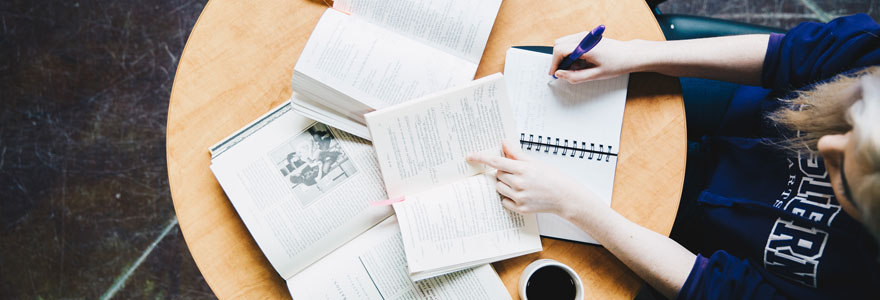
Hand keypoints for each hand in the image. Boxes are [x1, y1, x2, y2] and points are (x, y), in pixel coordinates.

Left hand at [467, 140, 601, 217]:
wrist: (564, 196)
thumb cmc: (552, 178)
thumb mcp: (534, 161)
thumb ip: (516, 153)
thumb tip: (503, 143)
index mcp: (522, 169)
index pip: (496, 161)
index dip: (481, 158)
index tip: (470, 156)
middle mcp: (519, 183)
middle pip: (497, 174)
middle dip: (504, 172)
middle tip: (517, 173)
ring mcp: (519, 197)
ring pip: (499, 187)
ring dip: (505, 184)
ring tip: (520, 184)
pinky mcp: (520, 208)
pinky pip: (504, 201)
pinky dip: (508, 197)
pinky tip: (521, 194)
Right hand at [549, 34, 644, 83]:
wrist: (629, 55)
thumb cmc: (616, 64)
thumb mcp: (595, 75)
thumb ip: (575, 76)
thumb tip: (559, 74)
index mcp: (585, 47)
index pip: (560, 50)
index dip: (554, 63)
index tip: (554, 73)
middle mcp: (583, 37)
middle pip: (558, 44)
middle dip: (559, 60)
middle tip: (567, 72)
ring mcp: (584, 35)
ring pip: (563, 43)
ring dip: (565, 57)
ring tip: (578, 67)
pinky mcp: (586, 37)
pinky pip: (571, 43)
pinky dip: (571, 53)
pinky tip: (582, 62)